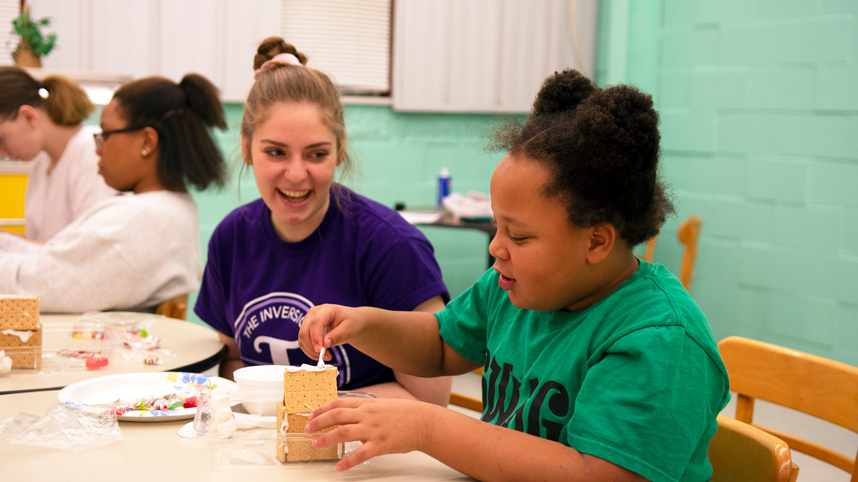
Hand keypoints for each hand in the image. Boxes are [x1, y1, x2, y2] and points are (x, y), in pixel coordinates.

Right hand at [298, 304, 367, 360]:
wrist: (352, 322)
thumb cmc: (352, 323)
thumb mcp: (349, 329)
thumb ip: (337, 336)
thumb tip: (324, 344)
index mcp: (326, 309)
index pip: (315, 322)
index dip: (316, 337)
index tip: (320, 350)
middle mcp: (313, 313)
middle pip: (304, 331)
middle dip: (313, 347)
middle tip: (327, 356)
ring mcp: (308, 321)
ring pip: (302, 339)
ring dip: (311, 351)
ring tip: (327, 356)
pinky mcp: (307, 329)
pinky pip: (303, 342)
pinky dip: (310, 351)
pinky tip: (322, 354)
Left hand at [304, 397, 432, 470]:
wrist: (424, 422)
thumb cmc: (406, 414)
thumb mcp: (383, 405)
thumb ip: (366, 409)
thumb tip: (351, 414)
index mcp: (367, 405)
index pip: (339, 404)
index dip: (322, 409)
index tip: (312, 415)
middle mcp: (367, 415)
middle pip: (336, 416)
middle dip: (319, 422)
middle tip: (308, 429)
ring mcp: (373, 430)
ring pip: (343, 432)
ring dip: (327, 438)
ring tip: (316, 444)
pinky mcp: (380, 445)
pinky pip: (360, 454)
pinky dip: (348, 461)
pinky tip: (339, 467)